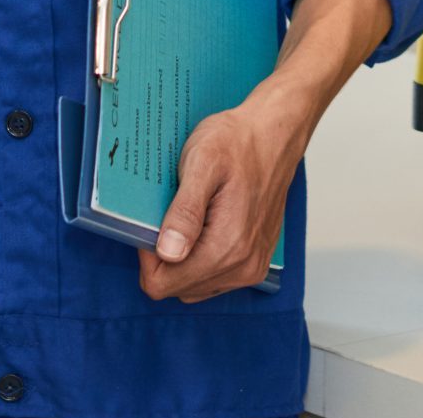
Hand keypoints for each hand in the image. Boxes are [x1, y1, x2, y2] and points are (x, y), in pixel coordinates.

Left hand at [136, 98, 301, 302]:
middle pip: (176, 288)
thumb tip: (168, 252)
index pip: (162, 284)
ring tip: (190, 217)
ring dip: (182, 259)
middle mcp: (243, 266)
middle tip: (171, 214)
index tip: (153, 222)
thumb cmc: (238, 142)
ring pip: (193, 286)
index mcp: (227, 246)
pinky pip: (213, 279)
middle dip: (164, 257)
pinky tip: (205, 225)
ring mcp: (252, 268)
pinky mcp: (256, 263)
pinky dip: (200, 259)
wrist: (275, 135)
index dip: (147, 256)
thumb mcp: (201, 163)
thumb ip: (185, 211)